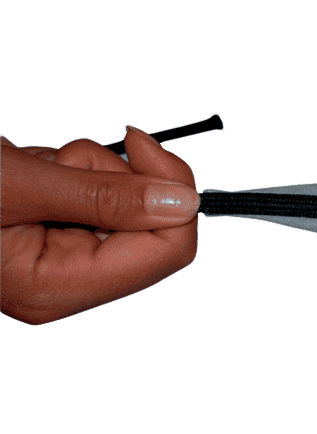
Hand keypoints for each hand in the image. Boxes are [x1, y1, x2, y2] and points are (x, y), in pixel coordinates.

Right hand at [1, 126, 198, 324]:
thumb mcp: (18, 185)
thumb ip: (103, 196)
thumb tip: (181, 204)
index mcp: (55, 288)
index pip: (165, 252)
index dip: (171, 195)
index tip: (142, 146)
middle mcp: (59, 284)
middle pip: (147, 226)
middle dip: (114, 176)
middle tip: (63, 161)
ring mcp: (54, 260)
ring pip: (119, 202)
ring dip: (83, 167)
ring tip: (30, 166)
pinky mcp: (46, 233)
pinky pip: (89, 195)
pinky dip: (66, 169)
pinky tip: (27, 169)